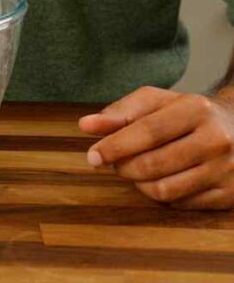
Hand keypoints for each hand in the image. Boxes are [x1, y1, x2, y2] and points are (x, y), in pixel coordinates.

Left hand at [78, 85, 233, 208]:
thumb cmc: (188, 113)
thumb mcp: (158, 102)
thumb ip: (122, 111)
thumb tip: (86, 125)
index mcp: (196, 109)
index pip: (148, 131)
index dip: (115, 145)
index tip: (92, 155)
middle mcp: (215, 140)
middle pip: (154, 163)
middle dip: (123, 166)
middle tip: (112, 163)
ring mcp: (225, 171)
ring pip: (165, 189)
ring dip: (138, 183)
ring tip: (132, 170)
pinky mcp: (228, 196)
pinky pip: (181, 204)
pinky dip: (160, 195)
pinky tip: (157, 180)